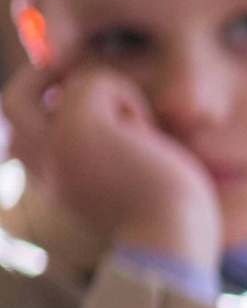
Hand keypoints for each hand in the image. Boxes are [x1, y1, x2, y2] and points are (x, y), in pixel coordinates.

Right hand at [1, 61, 218, 267]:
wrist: (171, 241)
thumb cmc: (169, 218)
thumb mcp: (134, 180)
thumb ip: (115, 149)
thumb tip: (123, 114)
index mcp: (54, 181)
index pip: (24, 136)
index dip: (40, 106)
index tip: (66, 93)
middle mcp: (43, 163)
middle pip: (13, 104)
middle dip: (39, 78)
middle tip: (72, 66)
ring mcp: (55, 143)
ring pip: (64, 83)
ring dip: (106, 90)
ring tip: (140, 128)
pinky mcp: (77, 126)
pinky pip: (98, 80)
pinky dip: (127, 95)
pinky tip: (147, 132)